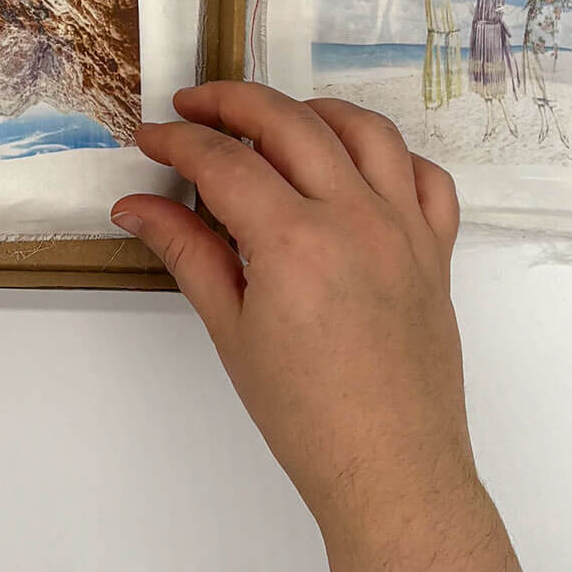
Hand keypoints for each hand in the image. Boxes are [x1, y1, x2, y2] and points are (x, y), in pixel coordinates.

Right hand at [113, 85, 521, 571]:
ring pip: (363, 129)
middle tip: (193, 107)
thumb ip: (184, 249)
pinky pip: (426, 177)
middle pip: (287, 121)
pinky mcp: (435, 250)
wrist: (390, 471)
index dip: (177, 140)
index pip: (222, 159)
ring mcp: (403, 230)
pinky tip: (353, 162)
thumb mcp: (228, 327)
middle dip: (230, 101)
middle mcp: (355, 221)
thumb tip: (136, 207)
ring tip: (271, 119)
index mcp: (295, 242)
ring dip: (310, 109)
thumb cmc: (308, 416)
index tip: (152, 138)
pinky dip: (390, 154)